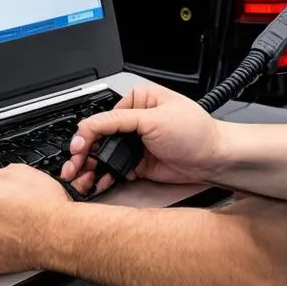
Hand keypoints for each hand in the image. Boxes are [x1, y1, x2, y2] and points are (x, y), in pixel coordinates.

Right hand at [62, 84, 223, 194]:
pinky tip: (95, 184)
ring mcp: (136, 143)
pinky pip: (114, 170)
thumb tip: (89, 125)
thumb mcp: (154, 120)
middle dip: (83, 154)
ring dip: (90, 168)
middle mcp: (134, 121)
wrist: (213, 159)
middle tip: (72, 168)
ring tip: (79, 180)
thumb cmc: (195, 132)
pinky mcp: (138, 163)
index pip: (103, 116)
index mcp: (138, 101)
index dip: (87, 134)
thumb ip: (119, 122)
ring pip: (104, 155)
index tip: (78, 148)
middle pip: (99, 138)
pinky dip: (103, 177)